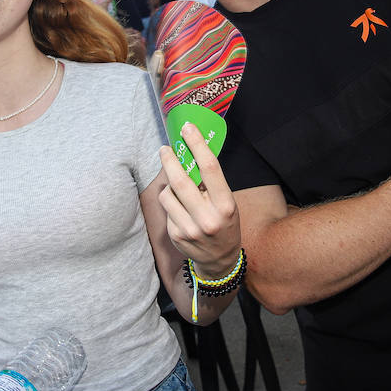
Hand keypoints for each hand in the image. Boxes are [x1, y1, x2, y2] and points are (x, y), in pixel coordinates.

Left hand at [157, 122, 240, 278]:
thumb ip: (211, 184)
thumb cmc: (224, 224)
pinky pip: (166, 209)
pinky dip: (170, 203)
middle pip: (181, 180)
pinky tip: (179, 209)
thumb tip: (190, 154)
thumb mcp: (226, 204)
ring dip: (168, 185)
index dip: (197, 145)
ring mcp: (190, 229)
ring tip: (176, 187)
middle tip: (164, 149)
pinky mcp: (176, 236)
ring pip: (168, 194)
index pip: (210, 168)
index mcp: (225, 205)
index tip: (187, 129)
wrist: (219, 261)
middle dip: (170, 160)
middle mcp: (208, 218)